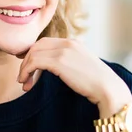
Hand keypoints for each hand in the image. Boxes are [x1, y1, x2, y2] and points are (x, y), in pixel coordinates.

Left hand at [16, 37, 131, 117]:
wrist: (109, 89)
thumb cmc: (98, 84)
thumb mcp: (83, 67)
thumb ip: (70, 62)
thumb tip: (57, 70)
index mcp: (73, 43)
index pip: (45, 42)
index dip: (32, 53)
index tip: (26, 65)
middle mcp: (67, 43)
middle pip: (37, 46)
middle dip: (26, 60)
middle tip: (22, 76)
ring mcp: (63, 51)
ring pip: (33, 54)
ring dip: (25, 69)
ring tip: (23, 83)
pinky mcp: (59, 61)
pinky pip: (35, 62)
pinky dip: (27, 71)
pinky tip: (26, 83)